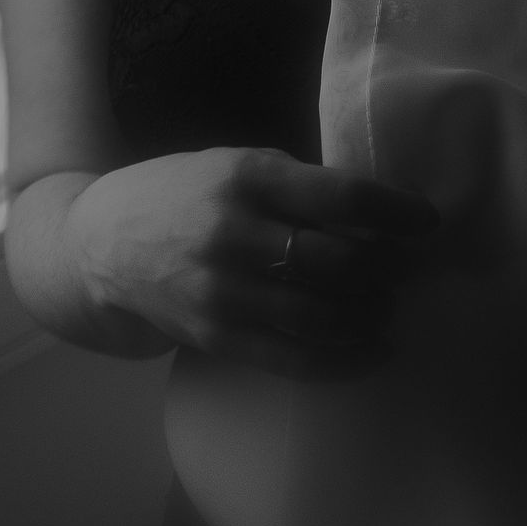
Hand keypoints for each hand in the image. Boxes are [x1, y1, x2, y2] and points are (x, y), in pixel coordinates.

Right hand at [70, 146, 438, 377]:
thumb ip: (294, 185)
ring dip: (371, 317)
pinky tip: (372, 352)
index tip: (428, 223)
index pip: (342, 194)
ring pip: (323, 313)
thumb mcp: (232, 165)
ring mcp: (223, 289)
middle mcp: (235, 231)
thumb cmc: (181, 196)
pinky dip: (344, 360)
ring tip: (387, 311)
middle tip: (407, 274)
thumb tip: (377, 213)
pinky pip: (293, 358)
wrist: (99, 245)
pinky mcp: (216, 335)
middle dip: (388, 270)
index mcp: (246, 177)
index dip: (396, 211)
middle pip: (340, 260)